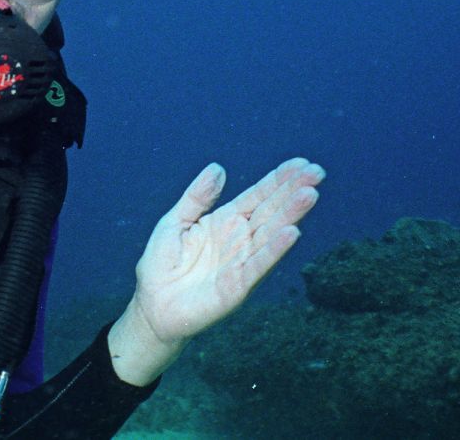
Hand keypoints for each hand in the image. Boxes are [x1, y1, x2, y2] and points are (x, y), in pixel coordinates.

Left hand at [108, 158, 325, 384]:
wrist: (152, 305)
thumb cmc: (162, 264)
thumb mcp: (175, 221)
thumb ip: (196, 197)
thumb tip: (217, 168)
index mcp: (225, 221)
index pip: (257, 196)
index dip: (278, 180)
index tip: (302, 163)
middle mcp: (239, 239)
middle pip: (270, 211)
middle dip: (293, 192)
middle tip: (317, 172)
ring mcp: (241, 262)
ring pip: (270, 235)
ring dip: (291, 215)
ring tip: (309, 194)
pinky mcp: (236, 287)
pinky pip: (257, 265)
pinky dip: (274, 250)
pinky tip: (292, 233)